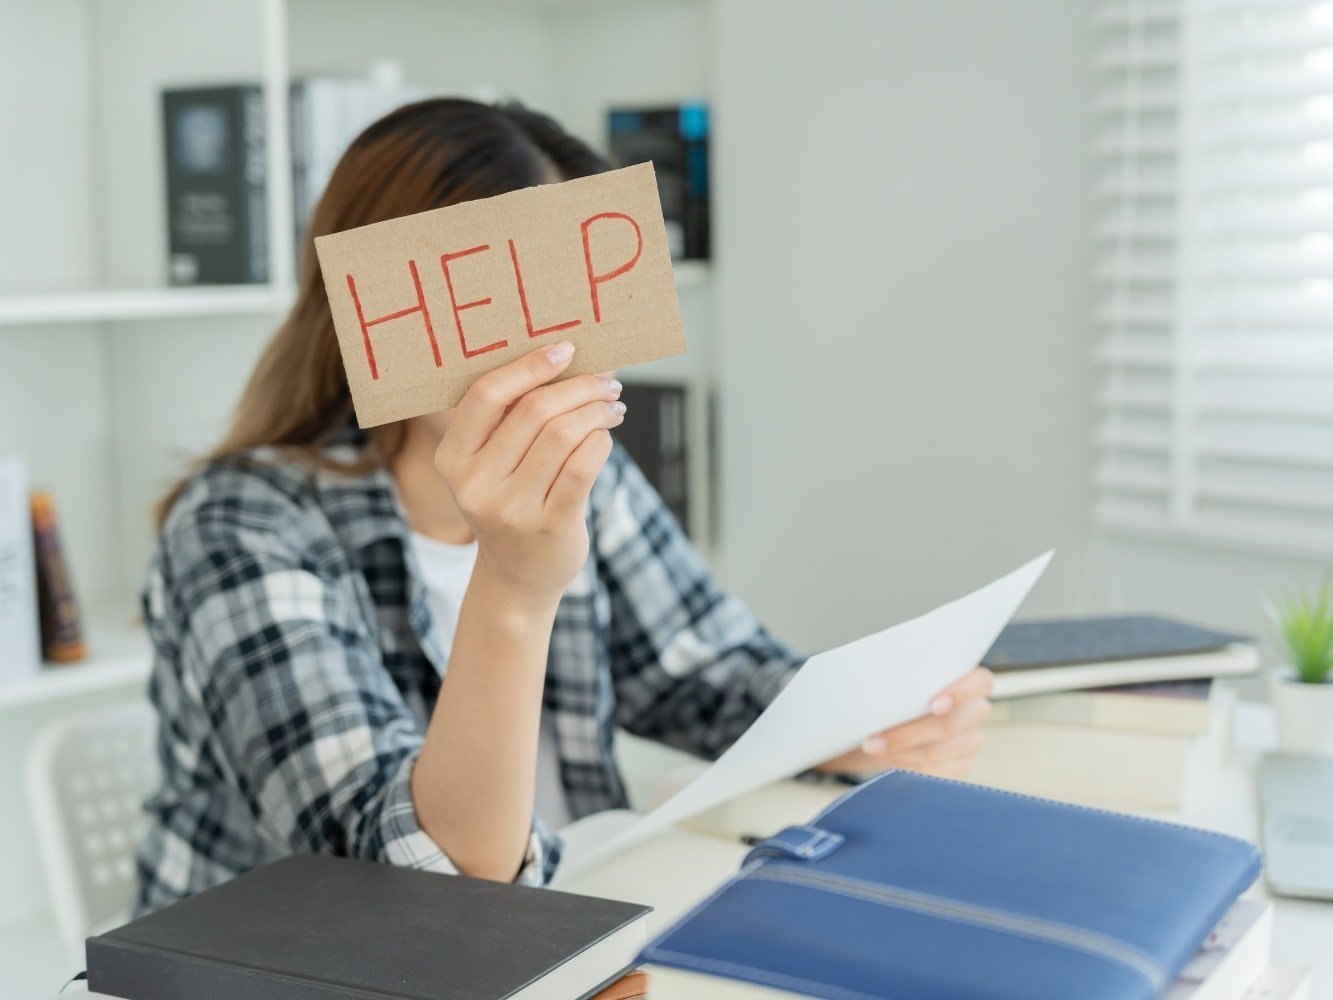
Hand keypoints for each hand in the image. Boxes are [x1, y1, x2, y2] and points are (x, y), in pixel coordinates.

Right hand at [433, 342, 623, 605]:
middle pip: (534, 411)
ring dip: (597, 411)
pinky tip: (606, 437)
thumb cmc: (511, 501)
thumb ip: (509, 419)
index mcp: (453, 458)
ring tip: (613, 405)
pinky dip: (601, 441)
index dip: (529, 366)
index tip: (565, 349)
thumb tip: (567, 357)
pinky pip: (583, 465)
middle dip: (579, 386)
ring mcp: (512, 509)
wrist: (518, 576)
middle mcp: (475, 484)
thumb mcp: (490, 465)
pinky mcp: (549, 526)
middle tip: (607, 381)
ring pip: (563, 435)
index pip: (486, 396)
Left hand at [817, 667, 994, 779]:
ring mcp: (971, 741)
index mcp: (973, 681)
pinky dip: (909, 768)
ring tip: (872, 748)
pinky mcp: (961, 765)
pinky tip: (888, 762)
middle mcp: (976, 712)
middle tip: (873, 739)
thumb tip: (882, 680)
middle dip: (908, 733)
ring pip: (938, 752)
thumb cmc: (902, 693)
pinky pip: (937, 774)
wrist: (895, 721)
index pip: (979, 684)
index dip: (958, 694)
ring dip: (901, 752)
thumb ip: (907, 681)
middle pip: (950, 725)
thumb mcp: (905, 681)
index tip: (933, 705)